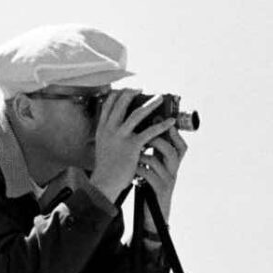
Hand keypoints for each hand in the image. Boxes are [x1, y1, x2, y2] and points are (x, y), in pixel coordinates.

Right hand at [89, 89, 175, 203]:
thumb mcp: (102, 145)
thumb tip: (118, 125)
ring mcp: (121, 136)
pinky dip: (162, 126)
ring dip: (151, 104)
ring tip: (160, 98)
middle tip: (142, 89)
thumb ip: (108, 133)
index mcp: (102, 128)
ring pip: (137, 113)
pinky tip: (170, 122)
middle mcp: (110, 129)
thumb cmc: (106, 167)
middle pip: (122, 103)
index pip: (108, 103)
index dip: (118, 94)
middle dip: (133, 93)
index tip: (126, 90)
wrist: (105, 183)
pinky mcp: (132, 146)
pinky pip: (150, 132)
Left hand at [137, 126, 187, 226]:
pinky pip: (149, 175)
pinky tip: (131, 169)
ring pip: (158, 161)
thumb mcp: (156, 171)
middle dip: (157, 140)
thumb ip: (155, 156)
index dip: (175, 134)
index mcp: (173, 165)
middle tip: (143, 134)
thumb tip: (146, 135)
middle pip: (172, 150)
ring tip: (133, 152)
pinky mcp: (159, 191)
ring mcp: (168, 181)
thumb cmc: (151, 190)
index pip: (181, 146)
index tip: (163, 122)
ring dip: (143, 154)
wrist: (153, 216)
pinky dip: (138, 169)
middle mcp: (174, 172)